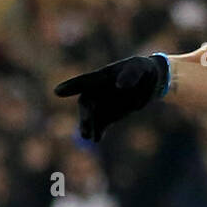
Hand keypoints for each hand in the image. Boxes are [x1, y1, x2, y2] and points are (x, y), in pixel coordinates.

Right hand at [54, 54, 168, 141]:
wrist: (148, 82)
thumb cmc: (141, 69)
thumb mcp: (139, 67)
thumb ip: (131, 74)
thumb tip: (120, 86)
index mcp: (101, 77)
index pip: (83, 82)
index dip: (71, 86)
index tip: (57, 92)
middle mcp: (97, 92)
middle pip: (86, 104)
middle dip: (85, 114)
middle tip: (88, 123)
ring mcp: (102, 105)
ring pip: (91, 117)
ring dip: (88, 126)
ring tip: (88, 136)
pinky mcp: (109, 116)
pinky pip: (101, 125)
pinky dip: (98, 132)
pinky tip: (97, 139)